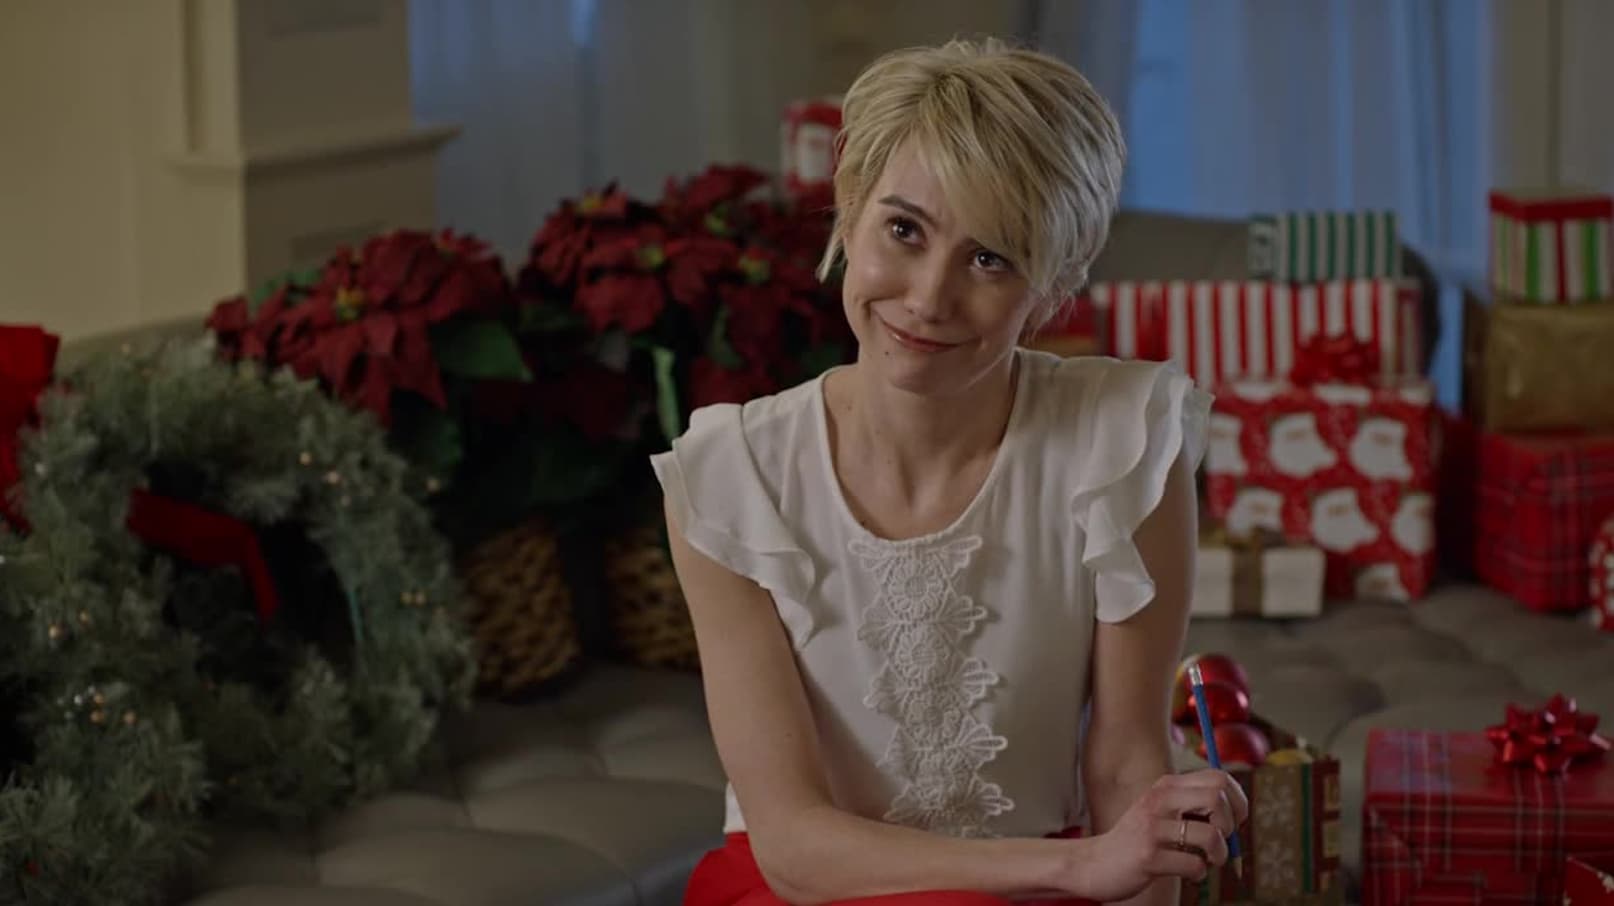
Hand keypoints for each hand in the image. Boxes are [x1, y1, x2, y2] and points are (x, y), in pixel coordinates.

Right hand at [1068, 769, 1249, 901]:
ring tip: (1206, 861)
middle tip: (1219, 841)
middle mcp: (1159, 800)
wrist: (1093, 863)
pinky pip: (1195, 865)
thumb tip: (1238, 810)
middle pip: (1219, 798)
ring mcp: (1153, 828)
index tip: (1234, 821)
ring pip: (1212, 836)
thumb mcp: (1160, 811)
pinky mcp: (1148, 856)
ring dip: (1218, 856)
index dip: (1238, 800)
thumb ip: (1192, 804)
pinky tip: (1187, 873)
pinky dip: (1198, 874)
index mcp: (1166, 786)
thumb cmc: (1137, 840)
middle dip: (1231, 825)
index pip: (1219, 777)